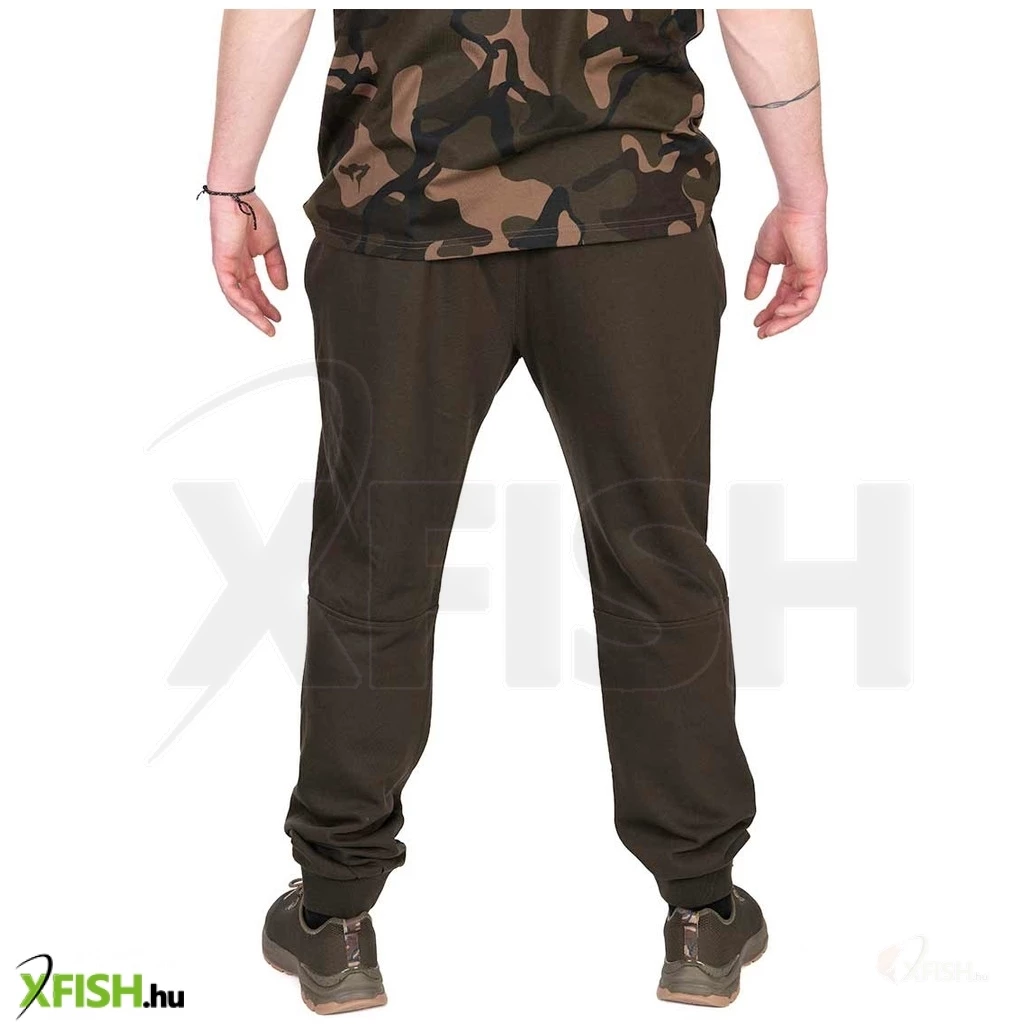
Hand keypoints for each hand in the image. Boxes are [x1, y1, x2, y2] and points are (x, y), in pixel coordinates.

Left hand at [209, 193, 287, 335]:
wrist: (238, 196)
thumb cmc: (253, 213)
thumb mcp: (271, 246)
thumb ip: (276, 267)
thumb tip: (282, 289)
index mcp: (243, 262)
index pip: (254, 289)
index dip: (266, 304)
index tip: (278, 317)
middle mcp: (233, 267)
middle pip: (245, 298)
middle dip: (259, 314)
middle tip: (271, 329)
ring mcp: (226, 267)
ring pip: (237, 299)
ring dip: (252, 314)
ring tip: (266, 327)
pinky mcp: (221, 264)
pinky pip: (231, 290)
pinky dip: (243, 303)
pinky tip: (254, 313)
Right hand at [745, 204, 826, 338]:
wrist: (794, 207)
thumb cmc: (780, 224)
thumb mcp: (762, 256)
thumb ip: (756, 277)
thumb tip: (750, 298)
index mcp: (795, 271)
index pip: (782, 298)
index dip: (768, 312)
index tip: (755, 323)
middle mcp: (806, 276)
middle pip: (792, 307)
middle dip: (776, 323)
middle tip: (761, 334)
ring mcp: (813, 276)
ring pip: (801, 309)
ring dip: (784, 322)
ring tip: (767, 330)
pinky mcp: (817, 274)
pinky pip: (808, 301)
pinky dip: (793, 311)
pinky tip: (777, 313)